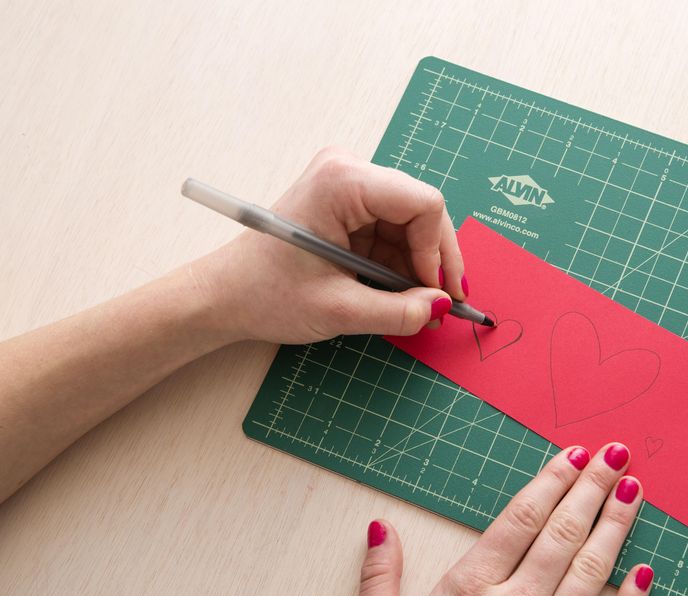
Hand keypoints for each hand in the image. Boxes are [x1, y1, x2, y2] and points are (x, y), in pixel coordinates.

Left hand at [189, 148, 465, 344]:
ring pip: (410, 223)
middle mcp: (347, 171)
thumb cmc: (266, 294)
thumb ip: (400, 311)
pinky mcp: (345, 204)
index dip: (439, 252)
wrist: (223, 296)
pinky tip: (397, 293)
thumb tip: (444, 307)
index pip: (424, 204)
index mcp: (343, 182)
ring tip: (416, 304)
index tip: (438, 293)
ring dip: (418, 266)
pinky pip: (391, 231)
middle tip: (444, 303)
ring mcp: (347, 185)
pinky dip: (400, 264)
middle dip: (434, 260)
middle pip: (421, 210)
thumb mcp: (340, 311)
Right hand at [349, 443, 653, 595]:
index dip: (551, 481)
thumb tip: (380, 527)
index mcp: (467, 591)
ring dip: (617, 527)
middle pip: (563, 533)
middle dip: (593, 489)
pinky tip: (645, 573)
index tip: (574, 455)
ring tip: (635, 492)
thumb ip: (379, 581)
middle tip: (617, 455)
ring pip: (592, 571)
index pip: (520, 519)